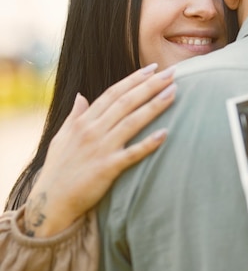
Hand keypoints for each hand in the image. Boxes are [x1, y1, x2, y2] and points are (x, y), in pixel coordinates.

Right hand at [24, 64, 175, 236]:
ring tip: (173, 92)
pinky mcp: (107, 168)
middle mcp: (92, 131)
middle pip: (126, 102)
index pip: (113, 94)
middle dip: (150, 86)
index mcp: (83, 122)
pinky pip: (132, 153)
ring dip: (154, 106)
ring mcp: (100, 149)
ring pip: (132, 122)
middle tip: (171, 73)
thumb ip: (74, 116)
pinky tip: (165, 133)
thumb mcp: (61, 137)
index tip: (153, 68)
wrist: (51, 202)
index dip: (134, 80)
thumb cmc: (58, 170)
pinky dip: (148, 143)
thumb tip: (81, 96)